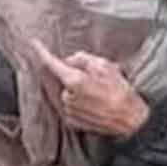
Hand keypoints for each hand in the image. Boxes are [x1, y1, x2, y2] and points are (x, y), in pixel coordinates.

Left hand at [32, 39, 150, 138]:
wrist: (132, 120)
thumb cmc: (121, 92)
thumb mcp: (105, 66)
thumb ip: (81, 59)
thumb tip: (68, 61)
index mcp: (74, 81)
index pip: (51, 63)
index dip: (41, 52)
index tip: (34, 44)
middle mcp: (67, 97)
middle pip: (53, 78)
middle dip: (61, 71)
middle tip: (78, 71)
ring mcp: (68, 111)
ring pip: (59, 92)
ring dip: (67, 86)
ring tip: (91, 89)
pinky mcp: (71, 121)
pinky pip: (65, 104)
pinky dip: (70, 98)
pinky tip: (88, 99)